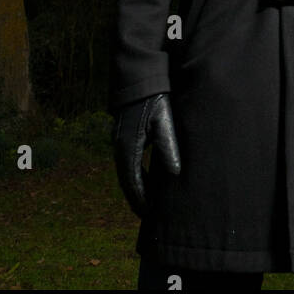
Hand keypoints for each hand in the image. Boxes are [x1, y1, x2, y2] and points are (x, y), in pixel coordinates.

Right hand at [112, 92, 180, 217]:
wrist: (140, 78)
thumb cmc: (154, 98)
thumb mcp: (164, 120)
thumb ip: (168, 146)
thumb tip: (174, 173)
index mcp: (128, 145)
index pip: (132, 181)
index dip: (140, 199)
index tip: (148, 215)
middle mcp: (120, 146)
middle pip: (126, 180)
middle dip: (135, 198)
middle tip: (146, 215)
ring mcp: (119, 141)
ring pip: (125, 172)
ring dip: (134, 188)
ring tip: (145, 204)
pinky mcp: (123, 136)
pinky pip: (127, 162)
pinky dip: (134, 176)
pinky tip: (143, 181)